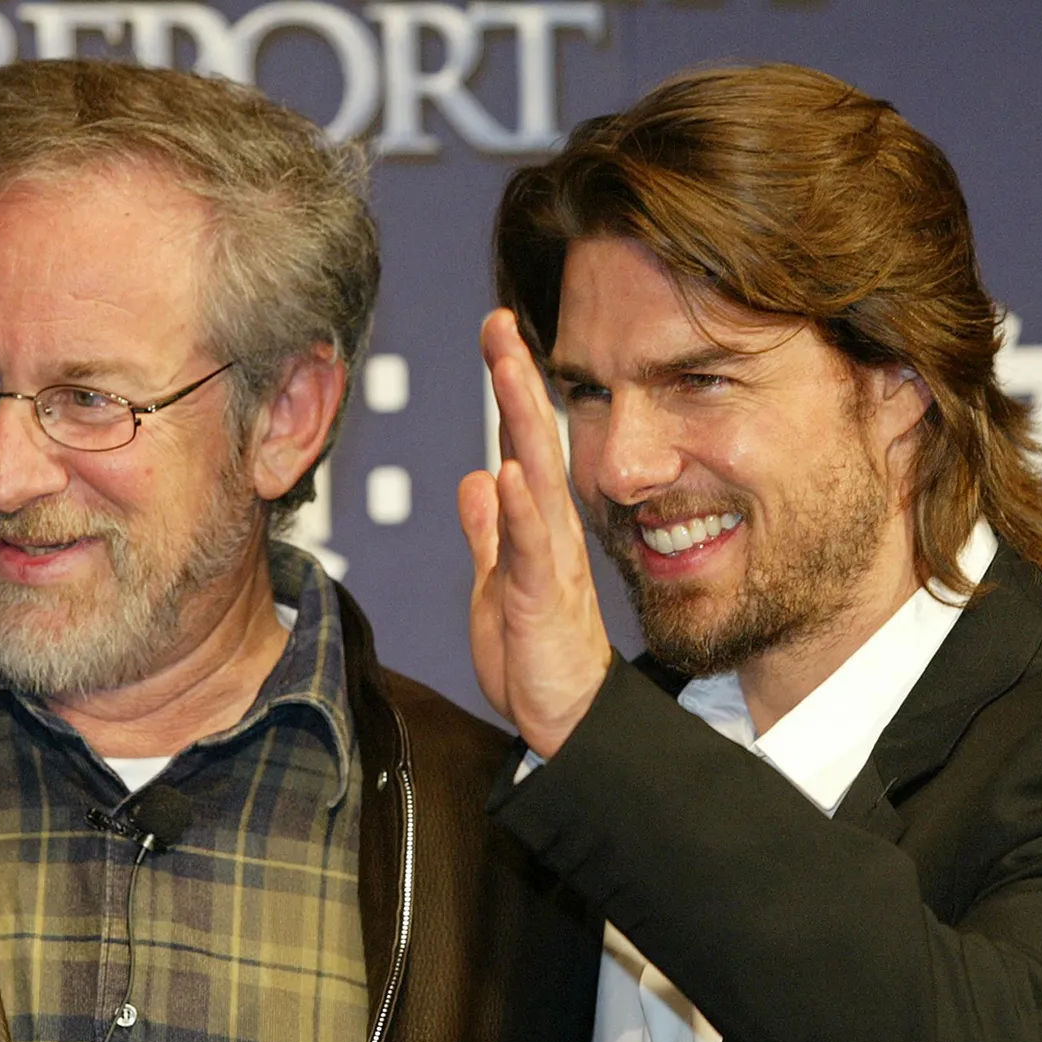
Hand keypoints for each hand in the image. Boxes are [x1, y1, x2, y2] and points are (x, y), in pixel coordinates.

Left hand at [458, 308, 611, 758]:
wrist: (566, 717)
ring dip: (521, 423)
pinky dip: (522, 508)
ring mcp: (550, 562)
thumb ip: (491, 531)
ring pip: (537, 480)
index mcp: (535, 524)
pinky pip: (533, 548)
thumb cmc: (534, 653)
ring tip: (508, 369)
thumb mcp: (498, 580)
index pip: (521, 442)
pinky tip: (507, 469)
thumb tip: (476, 479)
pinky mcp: (544, 599)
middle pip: (532, 442)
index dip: (508, 388)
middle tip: (501, 324)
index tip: (496, 334)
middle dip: (516, 381)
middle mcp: (549, 532)